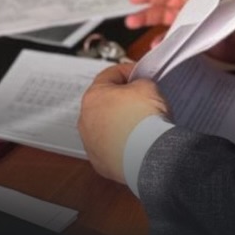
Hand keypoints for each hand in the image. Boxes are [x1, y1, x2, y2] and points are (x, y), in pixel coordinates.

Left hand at [77, 63, 170, 184]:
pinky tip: (137, 143)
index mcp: (93, 97)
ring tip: (140, 126)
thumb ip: (139, 82)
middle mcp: (86, 120)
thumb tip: (139, 88)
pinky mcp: (100, 162)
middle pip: (105, 104)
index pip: (109, 76)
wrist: (148, 155)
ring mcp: (91, 143)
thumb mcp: (148, 86)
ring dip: (120, 125)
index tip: (138, 75)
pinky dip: (122, 145)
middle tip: (141, 101)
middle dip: (122, 101)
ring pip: (105, 128)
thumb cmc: (145, 122)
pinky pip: (111, 148)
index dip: (127, 72)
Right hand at [125, 0, 234, 70]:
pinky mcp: (197, 41)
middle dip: (146, 9)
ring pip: (167, 21)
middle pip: (165, 5)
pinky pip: (175, 39)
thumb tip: (203, 8)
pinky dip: (164, 42)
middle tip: (130, 17)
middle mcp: (197, 10)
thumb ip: (221, 13)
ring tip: (134, 28)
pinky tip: (156, 47)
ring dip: (150, 25)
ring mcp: (196, 25)